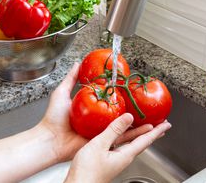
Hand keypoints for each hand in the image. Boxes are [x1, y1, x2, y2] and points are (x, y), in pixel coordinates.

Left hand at [38, 63, 154, 162]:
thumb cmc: (54, 118)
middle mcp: (100, 121)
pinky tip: (146, 130)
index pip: (113, 101)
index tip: (134, 91)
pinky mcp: (104, 141)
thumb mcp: (62, 93)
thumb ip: (71, 78)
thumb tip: (78, 63)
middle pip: (123, 115)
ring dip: (141, 124)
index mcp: (94, 110)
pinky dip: (134, 134)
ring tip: (155, 119)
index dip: (124, 97)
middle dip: (138, 112)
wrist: (51, 139)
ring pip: (126, 126)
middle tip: (150, 107)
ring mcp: (103, 131)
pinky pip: (121, 137)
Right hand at [65, 113, 170, 182]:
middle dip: (153, 133)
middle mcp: (124, 158)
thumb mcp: (100, 145)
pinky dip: (128, 137)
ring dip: (141, 134)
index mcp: (125, 155)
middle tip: (162, 125)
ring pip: (133, 143)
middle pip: (142, 142)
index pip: (146, 140)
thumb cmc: (87, 171)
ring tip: (148, 128)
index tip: (166, 124)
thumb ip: (114, 131)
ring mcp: (116, 159)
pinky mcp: (108, 159)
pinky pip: (123, 145)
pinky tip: (124, 135)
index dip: (156, 131)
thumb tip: (128, 117)